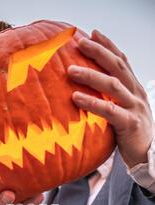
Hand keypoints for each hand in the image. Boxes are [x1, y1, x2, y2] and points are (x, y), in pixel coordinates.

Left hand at [68, 30, 154, 167]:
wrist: (149, 157)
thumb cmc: (130, 135)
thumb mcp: (123, 111)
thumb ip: (111, 99)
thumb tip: (86, 91)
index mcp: (134, 89)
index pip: (122, 61)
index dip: (109, 46)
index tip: (92, 34)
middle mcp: (136, 94)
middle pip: (118, 67)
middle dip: (99, 52)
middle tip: (79, 43)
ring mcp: (134, 108)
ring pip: (113, 85)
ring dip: (91, 76)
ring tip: (71, 70)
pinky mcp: (130, 124)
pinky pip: (109, 111)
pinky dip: (92, 103)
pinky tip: (76, 98)